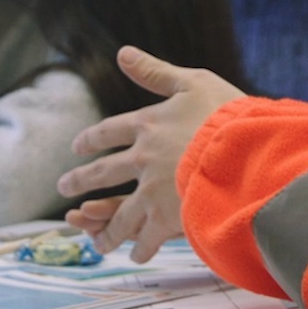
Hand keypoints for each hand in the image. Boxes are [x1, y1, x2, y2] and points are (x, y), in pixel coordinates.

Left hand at [58, 45, 245, 261]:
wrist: (243, 152)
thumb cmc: (226, 114)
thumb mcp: (192, 81)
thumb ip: (156, 72)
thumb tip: (121, 52)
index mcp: (147, 124)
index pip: (109, 131)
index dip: (92, 139)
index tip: (77, 147)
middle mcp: (143, 159)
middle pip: (103, 172)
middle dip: (82, 180)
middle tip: (63, 187)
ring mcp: (152, 191)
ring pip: (120, 212)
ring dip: (105, 225)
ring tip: (93, 238)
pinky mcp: (168, 218)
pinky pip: (148, 236)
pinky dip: (140, 247)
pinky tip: (134, 255)